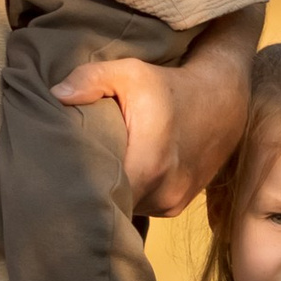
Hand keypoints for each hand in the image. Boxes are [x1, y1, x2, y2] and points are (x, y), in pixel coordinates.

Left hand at [54, 13, 252, 214]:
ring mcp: (170, 205)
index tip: (59, 171)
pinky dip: (129, 194)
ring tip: (94, 173)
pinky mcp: (175, 207)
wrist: (224, 102)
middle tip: (67, 172)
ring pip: (126, 207)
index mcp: (148, 166)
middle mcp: (161, 194)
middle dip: (91, 189)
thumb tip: (56, 95)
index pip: (100, 192)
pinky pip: (141, 207)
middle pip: (111, 203)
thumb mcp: (131, 72)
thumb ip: (91, 79)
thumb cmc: (171, 86)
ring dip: (112, 193)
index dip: (77, 184)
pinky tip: (120, 175)